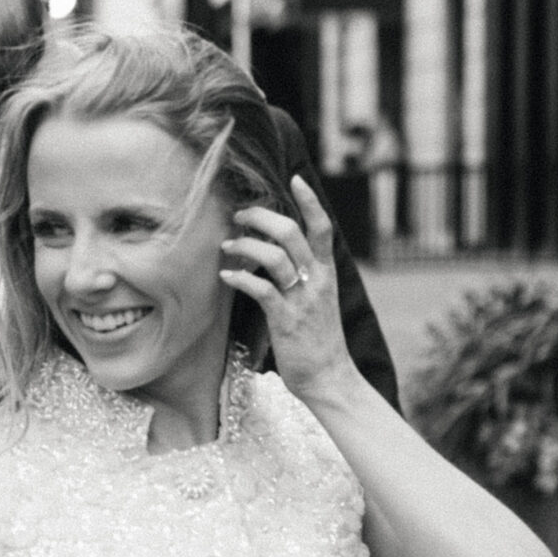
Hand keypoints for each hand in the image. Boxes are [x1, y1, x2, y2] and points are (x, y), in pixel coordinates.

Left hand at [220, 174, 357, 404]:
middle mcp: (316, 281)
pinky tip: (227, 276)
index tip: (294, 178)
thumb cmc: (318, 339)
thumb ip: (303, 276)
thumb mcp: (318, 300)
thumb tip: (278, 254)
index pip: (322, 227)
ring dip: (245, 246)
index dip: (309, 200)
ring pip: (275, 257)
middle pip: (291, 233)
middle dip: (261, 217)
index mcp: (326, 273)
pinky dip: (241, 278)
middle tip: (239, 215)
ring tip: (227, 247)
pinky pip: (262, 290)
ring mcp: (302, 300)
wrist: (330, 378)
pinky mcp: (286, 320)